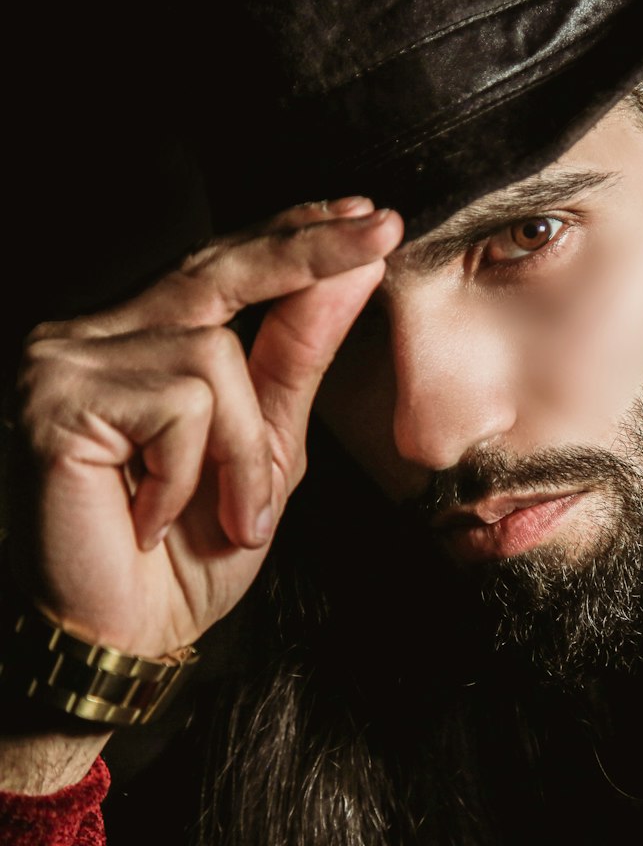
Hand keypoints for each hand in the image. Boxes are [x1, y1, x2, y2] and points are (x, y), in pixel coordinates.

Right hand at [13, 197, 401, 656]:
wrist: (132, 630)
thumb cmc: (197, 544)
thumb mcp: (269, 444)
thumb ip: (298, 357)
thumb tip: (348, 273)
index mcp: (151, 340)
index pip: (230, 267)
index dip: (296, 237)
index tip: (367, 215)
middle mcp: (101, 333)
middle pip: (219, 270)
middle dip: (307, 252)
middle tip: (382, 229)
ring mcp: (69, 358)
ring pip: (214, 357)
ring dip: (243, 451)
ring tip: (223, 513)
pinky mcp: (56, 397)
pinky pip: (182, 404)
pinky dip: (195, 472)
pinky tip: (154, 516)